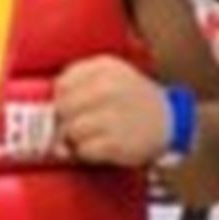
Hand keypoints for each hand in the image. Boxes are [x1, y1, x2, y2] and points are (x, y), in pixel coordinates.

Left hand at [53, 56, 168, 166]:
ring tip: (90, 135)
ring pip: (71, 129)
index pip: (63, 83)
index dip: (61, 98)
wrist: (169, 121)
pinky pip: (85, 150)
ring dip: (75, 137)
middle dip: (65, 119)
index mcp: (105, 67)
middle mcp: (109, 88)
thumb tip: (49, 109)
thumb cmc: (133, 99)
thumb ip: (79, 83)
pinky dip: (87, 152)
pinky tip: (99, 146)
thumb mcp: (111, 75)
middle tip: (76, 124)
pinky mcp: (117, 142)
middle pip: (63, 107)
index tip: (69, 106)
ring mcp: (114, 116)